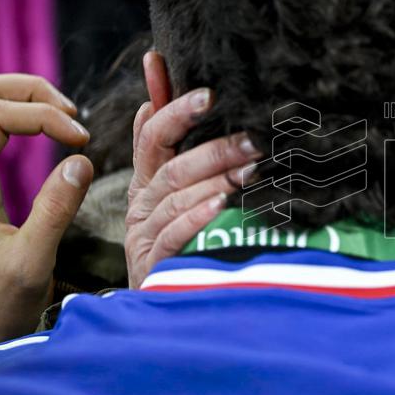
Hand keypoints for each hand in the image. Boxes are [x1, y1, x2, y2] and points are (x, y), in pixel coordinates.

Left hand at [0, 74, 92, 354]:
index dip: (44, 117)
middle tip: (72, 115)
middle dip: (27, 90)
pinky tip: (50, 134)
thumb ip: (57, 208)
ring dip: (19, 96)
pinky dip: (17, 116)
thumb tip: (82, 160)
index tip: (83, 140)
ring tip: (63, 118)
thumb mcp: (34, 261)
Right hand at [124, 53, 260, 286]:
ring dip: (215, 179)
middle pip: (171, 164)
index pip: (153, 135)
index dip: (174, 109)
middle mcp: (142, 202)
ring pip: (176, 195)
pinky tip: (221, 205)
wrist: (158, 301)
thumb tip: (151, 102)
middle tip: (253, 138)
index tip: (207, 93)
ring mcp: (144, 232)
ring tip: (250, 168)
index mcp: (146, 180)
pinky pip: (174, 233)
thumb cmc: (172, 240)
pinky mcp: (152, 260)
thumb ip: (165, 147)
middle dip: (213, 148)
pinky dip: (197, 216)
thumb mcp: (171, 194)